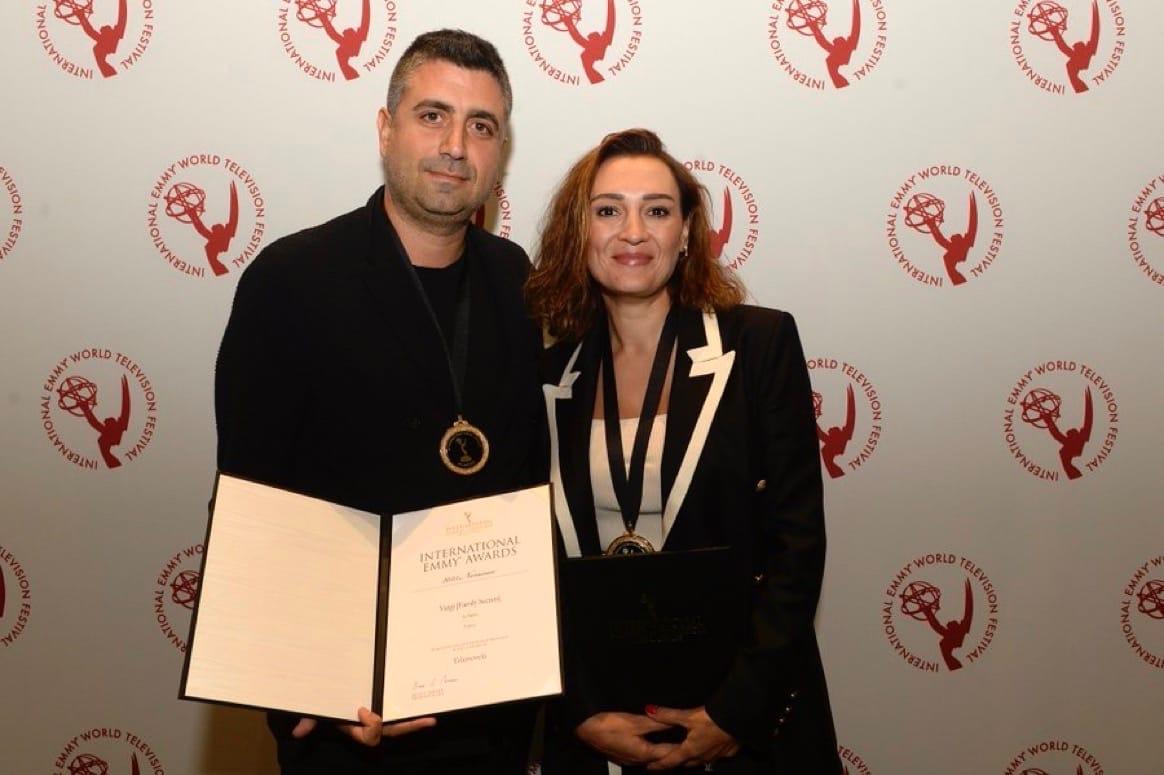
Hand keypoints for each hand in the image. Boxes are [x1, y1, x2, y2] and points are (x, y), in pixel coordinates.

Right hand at [291, 707, 436, 746]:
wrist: (324, 695)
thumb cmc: (324, 702)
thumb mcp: (318, 711)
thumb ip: (310, 720)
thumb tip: (298, 732)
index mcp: (355, 726)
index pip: (370, 735)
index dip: (371, 725)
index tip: (363, 710)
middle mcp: (368, 724)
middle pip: (391, 731)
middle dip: (409, 727)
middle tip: (427, 721)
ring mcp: (377, 716)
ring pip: (397, 724)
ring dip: (414, 722)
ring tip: (431, 718)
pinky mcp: (381, 706)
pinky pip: (397, 713)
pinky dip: (409, 713)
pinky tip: (425, 707)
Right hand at [575, 711, 677, 766]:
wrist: (583, 729)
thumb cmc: (610, 725)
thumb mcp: (635, 721)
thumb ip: (656, 722)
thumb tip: (674, 721)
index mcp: (644, 754)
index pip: (668, 753)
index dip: (681, 749)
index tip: (694, 744)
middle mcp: (638, 761)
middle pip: (660, 760)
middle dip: (673, 754)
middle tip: (687, 745)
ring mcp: (629, 760)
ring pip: (651, 758)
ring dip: (662, 753)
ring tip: (674, 744)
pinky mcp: (622, 755)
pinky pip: (642, 755)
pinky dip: (651, 751)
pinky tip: (653, 744)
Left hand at [643, 705, 737, 770]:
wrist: (738, 720)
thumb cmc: (713, 719)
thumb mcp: (688, 716)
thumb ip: (668, 715)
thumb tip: (649, 711)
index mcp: (691, 749)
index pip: (671, 760)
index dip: (659, 764)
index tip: (650, 767)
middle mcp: (703, 756)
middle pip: (686, 763)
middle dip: (677, 762)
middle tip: (668, 761)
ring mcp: (717, 755)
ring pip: (701, 761)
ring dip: (693, 760)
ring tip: (687, 757)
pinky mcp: (729, 751)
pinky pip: (716, 756)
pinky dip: (710, 754)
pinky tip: (711, 749)